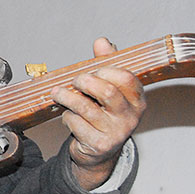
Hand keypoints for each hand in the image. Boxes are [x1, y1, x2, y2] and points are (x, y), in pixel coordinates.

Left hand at [50, 37, 145, 189]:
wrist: (99, 151)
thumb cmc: (103, 114)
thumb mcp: (108, 88)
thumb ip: (106, 64)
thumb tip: (102, 42)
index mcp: (137, 100)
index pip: (126, 78)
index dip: (105, 70)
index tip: (92, 69)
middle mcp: (131, 117)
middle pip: (107, 91)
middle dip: (85, 81)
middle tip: (74, 80)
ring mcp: (116, 133)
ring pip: (85, 108)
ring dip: (67, 97)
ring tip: (57, 93)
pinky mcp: (99, 145)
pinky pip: (76, 123)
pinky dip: (66, 117)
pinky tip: (68, 116)